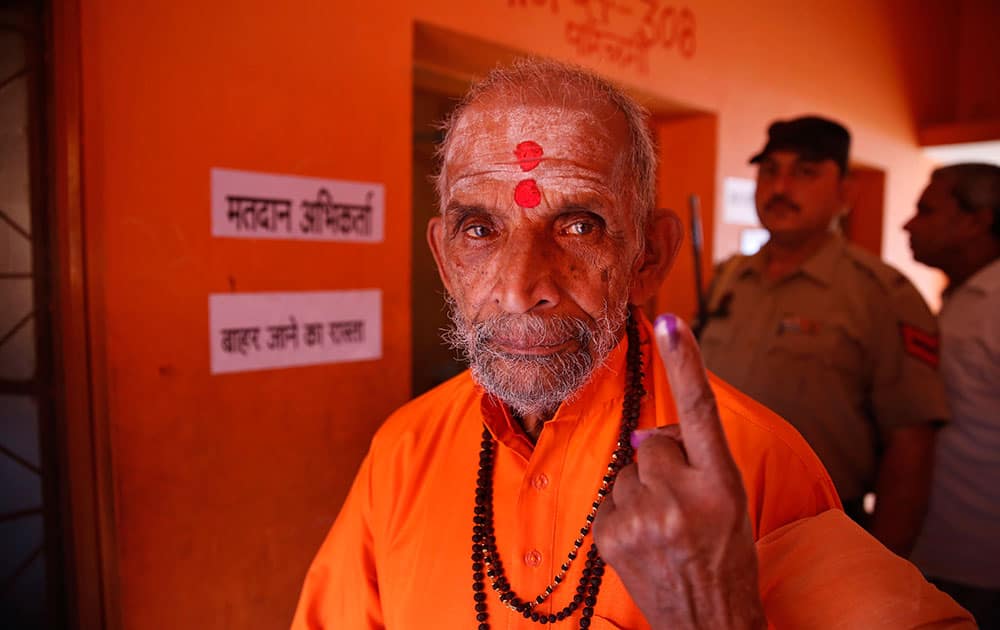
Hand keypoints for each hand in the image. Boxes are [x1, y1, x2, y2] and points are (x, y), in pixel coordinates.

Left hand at [592, 314, 764, 628]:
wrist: (709, 624)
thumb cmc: (726, 557)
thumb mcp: (730, 504)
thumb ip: (697, 460)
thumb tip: (647, 434)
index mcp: (722, 485)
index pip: (700, 412)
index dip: (685, 363)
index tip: (669, 321)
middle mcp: (682, 498)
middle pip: (652, 441)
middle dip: (663, 461)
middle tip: (684, 501)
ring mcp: (643, 519)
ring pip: (627, 470)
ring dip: (641, 489)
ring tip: (665, 527)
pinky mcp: (611, 536)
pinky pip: (609, 497)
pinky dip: (623, 511)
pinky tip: (645, 538)